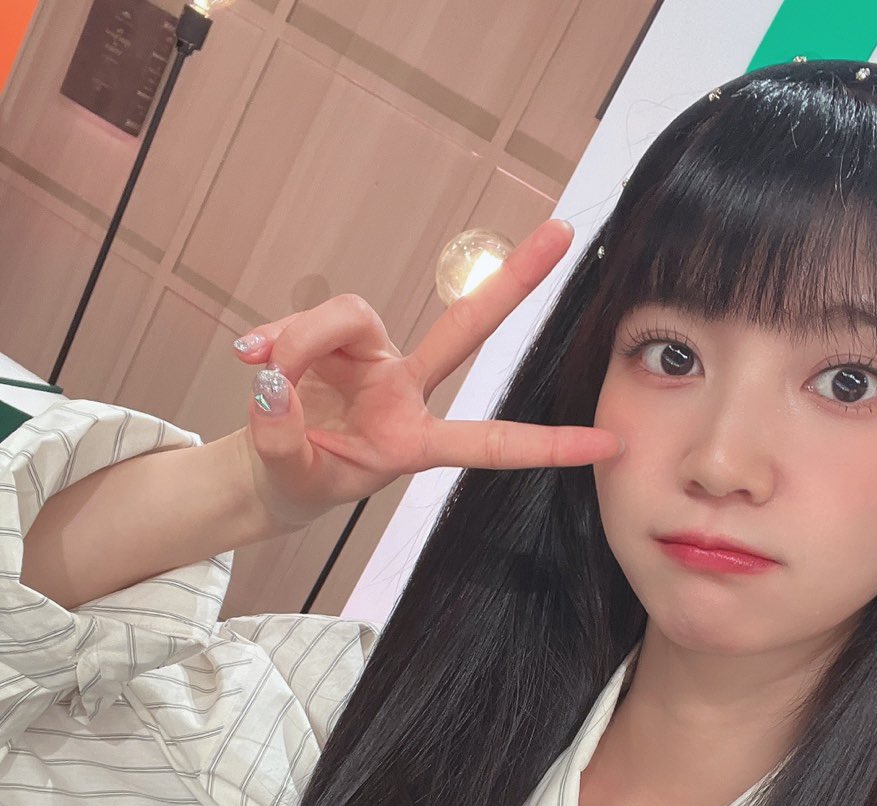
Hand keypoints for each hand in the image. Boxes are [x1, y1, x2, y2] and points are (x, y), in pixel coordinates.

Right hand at [231, 219, 621, 527]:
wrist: (268, 473)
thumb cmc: (298, 480)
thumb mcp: (289, 476)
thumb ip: (280, 436)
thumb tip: (272, 383)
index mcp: (412, 443)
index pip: (488, 443)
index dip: (545, 445)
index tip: (606, 444)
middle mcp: (404, 391)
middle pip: (465, 328)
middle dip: (513, 283)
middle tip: (562, 233)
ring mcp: (373, 359)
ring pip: (348, 315)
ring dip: (299, 341)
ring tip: (259, 373)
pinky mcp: (336, 338)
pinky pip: (307, 319)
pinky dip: (275, 338)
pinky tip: (249, 359)